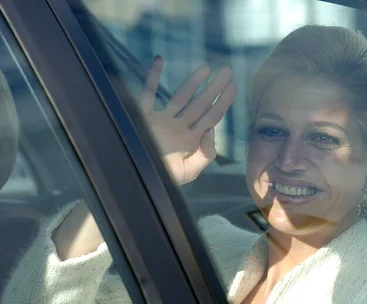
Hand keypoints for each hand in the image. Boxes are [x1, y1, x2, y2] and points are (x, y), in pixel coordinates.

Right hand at [140, 56, 236, 184]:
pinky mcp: (141, 115)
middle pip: (200, 104)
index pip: (211, 118)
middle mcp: (178, 128)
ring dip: (192, 82)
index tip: (233, 87)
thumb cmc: (160, 178)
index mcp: (189, 141)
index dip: (223, 103)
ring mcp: (160, 120)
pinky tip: (159, 60)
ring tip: (206, 68)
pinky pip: (148, 92)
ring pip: (179, 97)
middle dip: (214, 88)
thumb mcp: (189, 171)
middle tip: (227, 71)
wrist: (131, 177)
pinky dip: (152, 77)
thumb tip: (211, 130)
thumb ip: (204, 154)